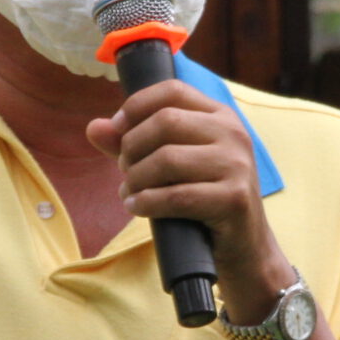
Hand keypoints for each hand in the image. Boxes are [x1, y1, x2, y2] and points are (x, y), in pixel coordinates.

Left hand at [86, 82, 291, 306]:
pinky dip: (147, 202)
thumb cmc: (203, 202)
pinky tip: (137, 207)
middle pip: (165, 122)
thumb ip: (134, 145)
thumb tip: (94, 128)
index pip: (173, 91)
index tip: (118, 129)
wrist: (245, 247)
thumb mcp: (170, 167)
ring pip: (167, 159)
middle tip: (126, 172)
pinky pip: (176, 195)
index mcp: (220, 116)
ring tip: (130, 193)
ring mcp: (237, 165)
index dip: (137, 105)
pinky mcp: (234, 198)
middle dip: (132, 148)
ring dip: (136, 179)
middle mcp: (233, 134)